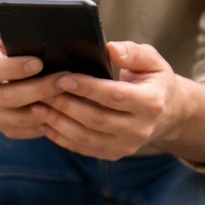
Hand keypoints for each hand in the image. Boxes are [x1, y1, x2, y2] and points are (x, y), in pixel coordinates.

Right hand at [0, 33, 71, 139]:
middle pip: (9, 97)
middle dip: (40, 89)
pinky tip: (65, 111)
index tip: (39, 63)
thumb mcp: (7, 38)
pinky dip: (48, 122)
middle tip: (65, 80)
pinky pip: (28, 131)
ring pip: (20, 118)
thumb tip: (53, 36)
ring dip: (47, 109)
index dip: (14, 68)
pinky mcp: (6, 129)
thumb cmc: (7, 53)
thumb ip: (22, 36)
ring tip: (70, 96)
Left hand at [31, 41, 181, 159]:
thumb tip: (111, 49)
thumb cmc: (153, 80)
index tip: (62, 78)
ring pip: (84, 137)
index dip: (86, 88)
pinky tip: (44, 123)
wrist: (166, 113)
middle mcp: (139, 129)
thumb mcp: (153, 61)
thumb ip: (133, 53)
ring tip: (38, 106)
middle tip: (42, 91)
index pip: (113, 96)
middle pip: (95, 118)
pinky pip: (81, 148)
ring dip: (57, 122)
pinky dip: (60, 137)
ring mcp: (125, 146)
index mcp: (150, 103)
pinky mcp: (113, 155)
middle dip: (65, 105)